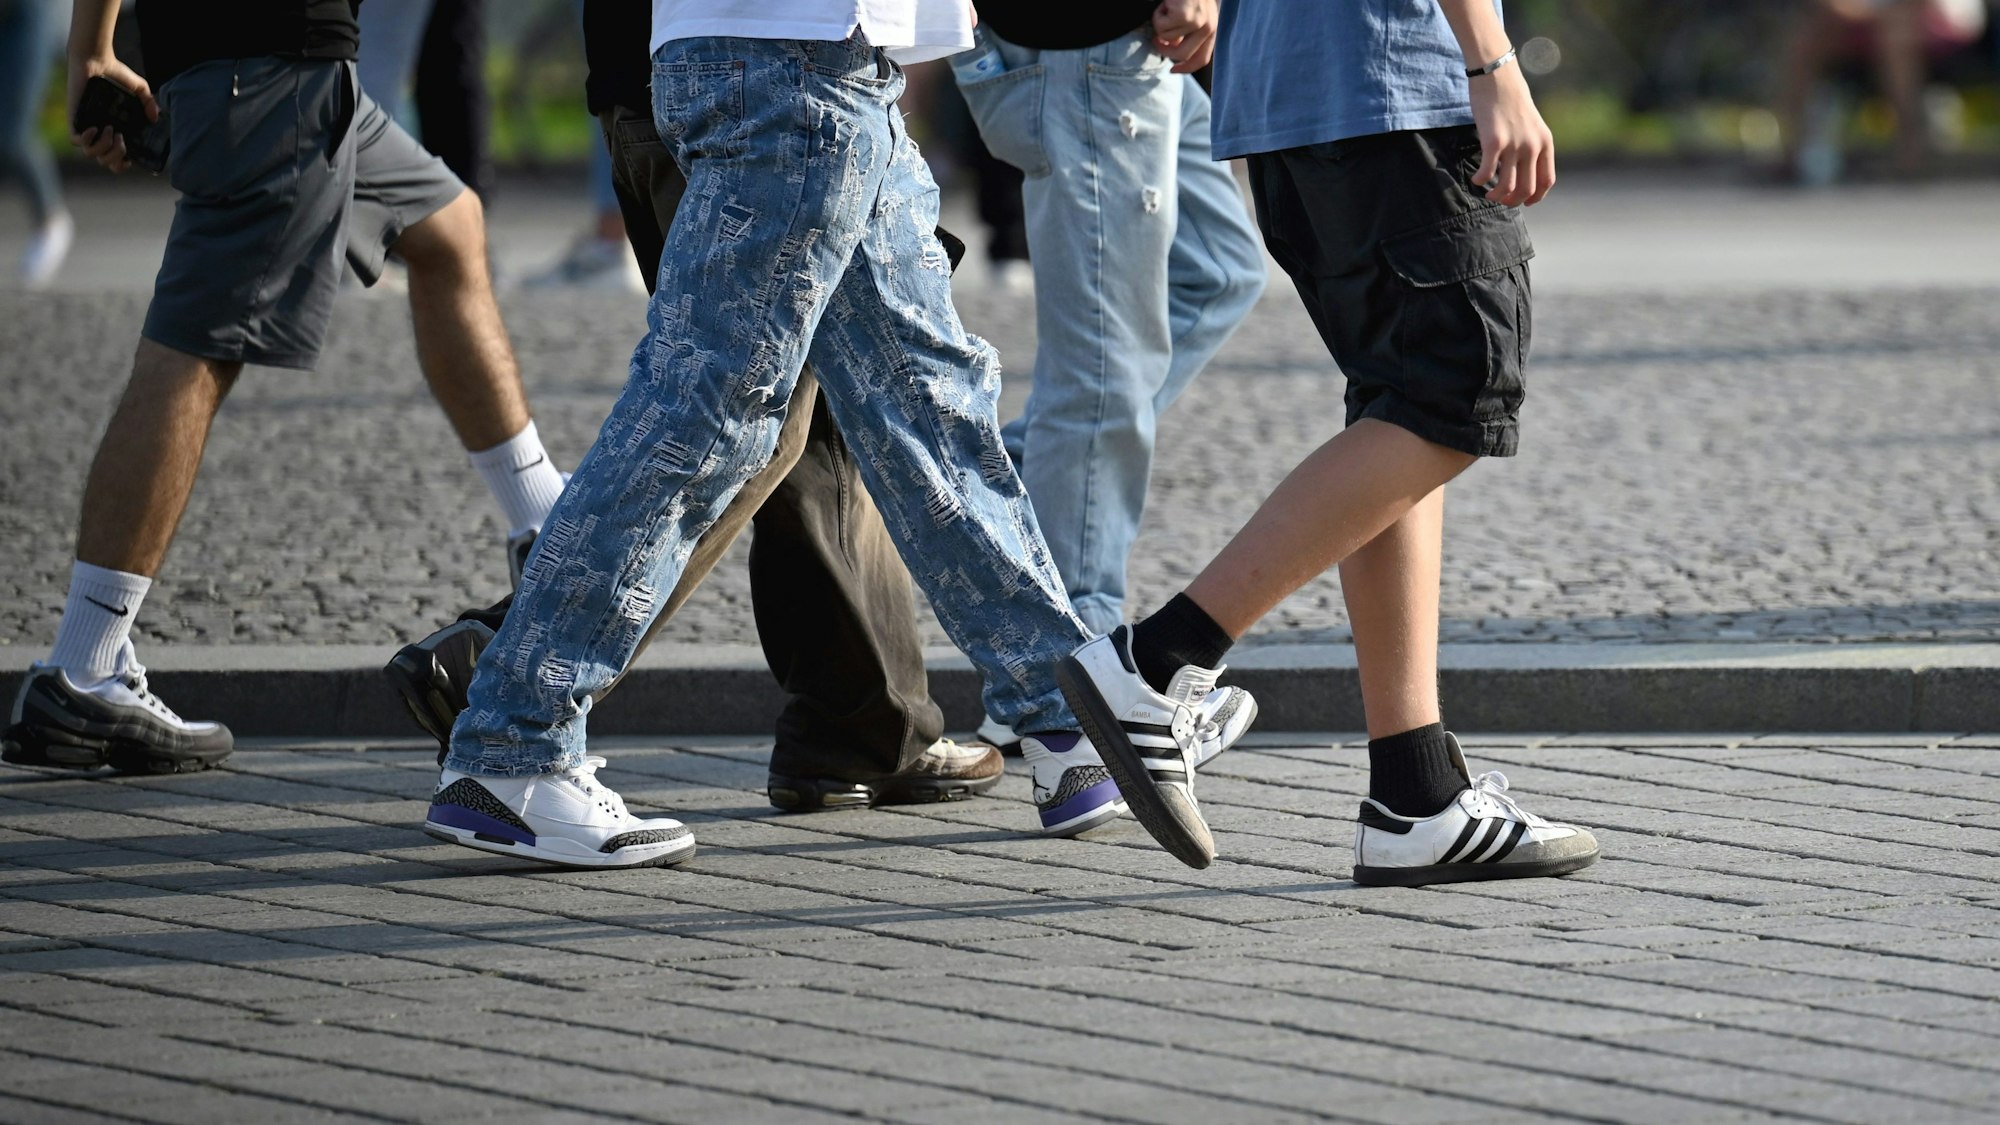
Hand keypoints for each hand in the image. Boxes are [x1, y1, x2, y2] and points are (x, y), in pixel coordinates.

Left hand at [67, 53, 156, 173]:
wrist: (95, 58)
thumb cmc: (114, 71)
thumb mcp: (139, 88)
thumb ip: (149, 102)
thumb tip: (155, 118)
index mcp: (113, 129)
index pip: (114, 159)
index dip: (121, 165)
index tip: (130, 159)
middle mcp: (98, 131)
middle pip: (104, 161)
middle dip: (115, 157)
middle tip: (122, 138)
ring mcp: (85, 126)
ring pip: (91, 154)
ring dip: (104, 147)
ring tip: (111, 129)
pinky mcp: (74, 119)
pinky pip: (76, 141)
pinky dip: (86, 139)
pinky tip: (94, 128)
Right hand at [1151, 0, 1216, 72]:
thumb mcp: (1191, 11)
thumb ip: (1187, 31)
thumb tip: (1173, 45)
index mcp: (1212, 27)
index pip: (1202, 58)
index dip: (1186, 69)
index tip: (1172, 71)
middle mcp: (1209, 27)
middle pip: (1182, 55)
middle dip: (1164, 50)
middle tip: (1154, 40)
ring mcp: (1198, 22)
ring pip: (1168, 39)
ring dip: (1160, 23)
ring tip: (1166, 6)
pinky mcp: (1186, 16)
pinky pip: (1161, 27)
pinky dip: (1157, 14)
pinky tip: (1165, 2)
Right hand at [1467, 65, 1554, 206]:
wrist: (1498, 77)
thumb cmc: (1510, 100)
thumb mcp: (1531, 124)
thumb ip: (1531, 145)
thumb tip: (1522, 171)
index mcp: (1545, 142)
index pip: (1547, 180)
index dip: (1536, 197)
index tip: (1524, 202)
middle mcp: (1533, 145)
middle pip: (1527, 188)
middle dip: (1512, 201)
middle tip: (1500, 199)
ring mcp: (1514, 144)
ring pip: (1507, 186)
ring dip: (1496, 195)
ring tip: (1487, 192)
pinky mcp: (1493, 141)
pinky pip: (1487, 172)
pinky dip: (1479, 180)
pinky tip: (1475, 179)